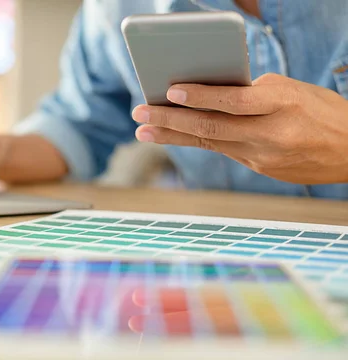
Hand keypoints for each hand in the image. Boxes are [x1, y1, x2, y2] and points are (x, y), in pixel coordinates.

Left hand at [132, 73, 347, 184]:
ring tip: (144, 131)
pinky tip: (173, 135)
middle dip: (171, 121)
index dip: (201, 97)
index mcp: (284, 105)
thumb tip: (207, 95)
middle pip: (213, 127)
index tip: (171, 91)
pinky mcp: (259, 168)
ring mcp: (264, 156)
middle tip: (140, 114)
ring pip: (210, 143)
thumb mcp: (292, 91)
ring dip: (172, 136)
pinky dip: (196, 140)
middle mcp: (272, 134)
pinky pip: (222, 150)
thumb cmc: (319, 110)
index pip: (235, 100)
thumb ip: (251, 93)